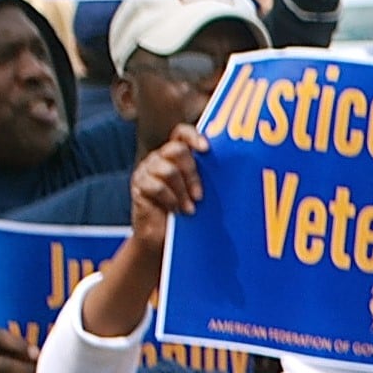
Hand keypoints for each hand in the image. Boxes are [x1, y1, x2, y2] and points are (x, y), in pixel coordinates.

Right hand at [129, 124, 207, 252]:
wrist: (163, 238)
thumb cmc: (187, 214)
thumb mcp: (200, 194)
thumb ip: (207, 179)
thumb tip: (234, 173)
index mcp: (177, 157)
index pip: (181, 134)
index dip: (193, 136)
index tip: (205, 149)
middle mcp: (160, 158)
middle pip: (176, 150)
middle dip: (192, 173)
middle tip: (199, 196)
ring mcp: (147, 170)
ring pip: (167, 169)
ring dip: (182, 191)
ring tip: (189, 209)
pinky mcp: (138, 185)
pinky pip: (156, 185)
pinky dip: (170, 199)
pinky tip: (176, 211)